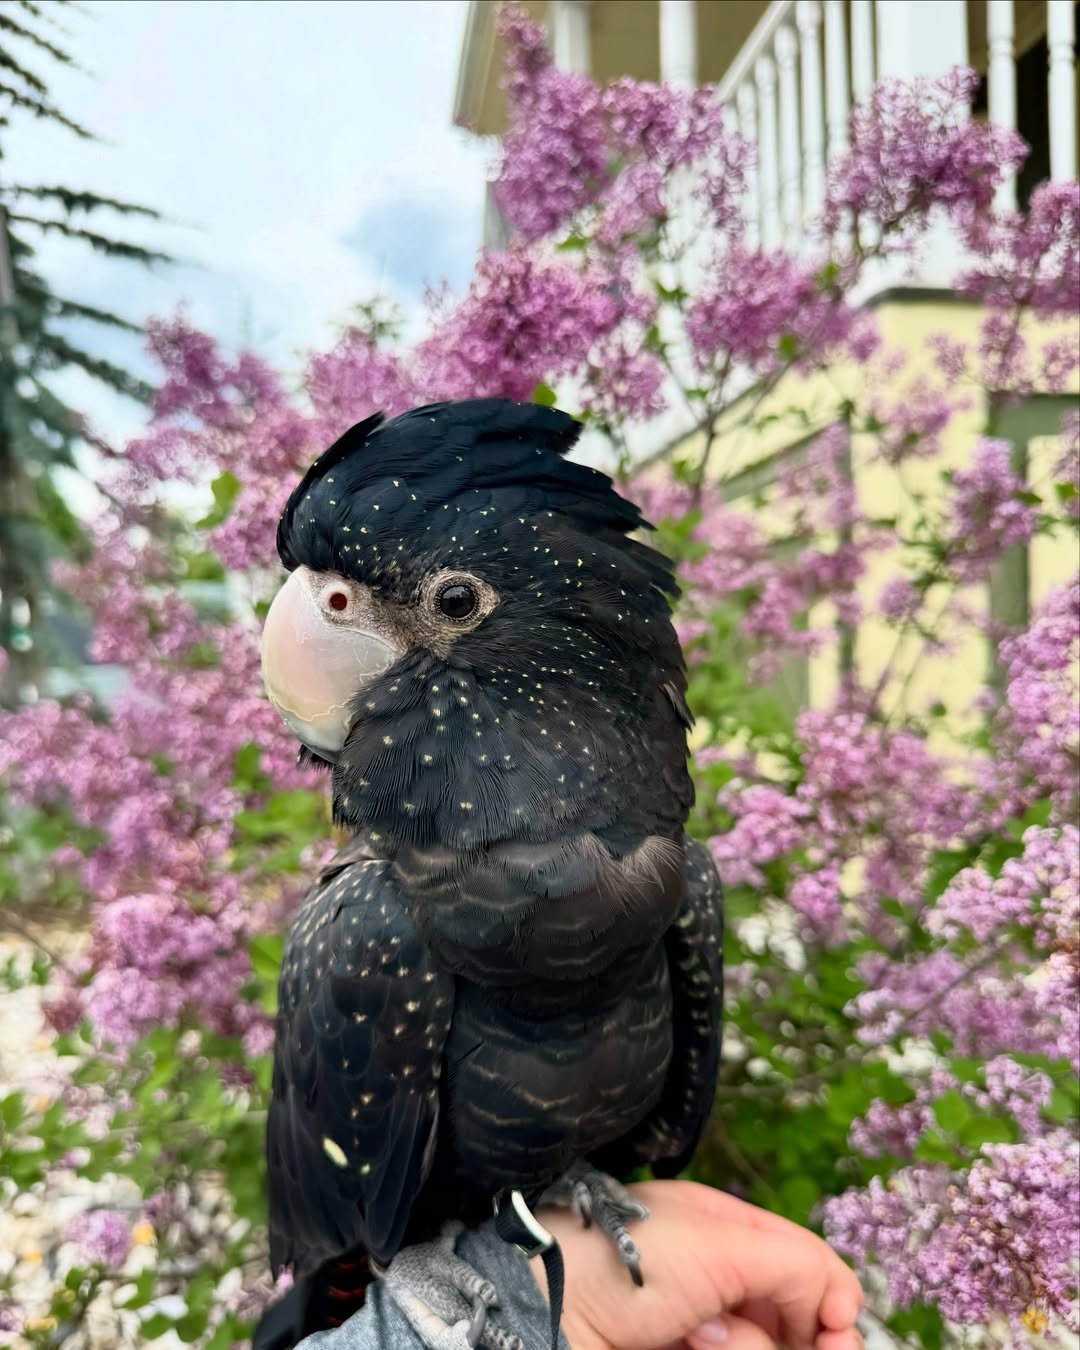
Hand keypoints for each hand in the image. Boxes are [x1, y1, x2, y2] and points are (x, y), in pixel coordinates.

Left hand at [530, 1180, 863, 1349]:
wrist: (548, 1314)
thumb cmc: (626, 1262)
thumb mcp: (720, 1242)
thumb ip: (793, 1262)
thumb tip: (839, 1303)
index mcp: (726, 1230)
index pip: (805, 1263)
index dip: (832, 1298)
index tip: (839, 1330)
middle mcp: (717, 1282)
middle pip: (793, 1319)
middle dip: (801, 1334)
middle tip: (809, 1347)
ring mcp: (699, 1332)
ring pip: (763, 1347)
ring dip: (748, 1345)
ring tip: (699, 1340)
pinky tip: (689, 1348)